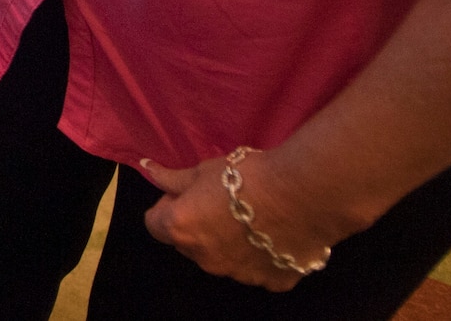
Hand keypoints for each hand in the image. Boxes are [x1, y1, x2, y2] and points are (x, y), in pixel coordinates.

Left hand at [139, 148, 343, 292]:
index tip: (188, 192)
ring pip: (222, 258)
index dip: (168, 205)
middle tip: (221, 200)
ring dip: (227, 241)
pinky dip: (260, 254)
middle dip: (197, 224)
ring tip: (253, 215)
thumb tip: (147, 170)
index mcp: (183, 229)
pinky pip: (257, 269)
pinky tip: (274, 232)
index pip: (155, 223)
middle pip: (188, 243)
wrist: (303, 194)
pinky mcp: (271, 282)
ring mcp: (239, 276)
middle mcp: (206, 260)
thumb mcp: (204, 169)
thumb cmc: (247, 176)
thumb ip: (173, 178)